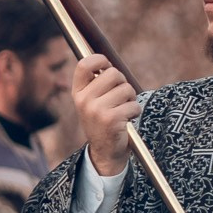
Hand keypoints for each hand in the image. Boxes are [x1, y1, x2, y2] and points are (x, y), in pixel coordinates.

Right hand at [73, 54, 140, 176]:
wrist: (105, 152)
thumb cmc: (103, 121)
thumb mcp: (92, 102)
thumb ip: (96, 83)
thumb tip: (107, 62)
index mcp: (77, 93)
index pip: (84, 65)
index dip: (99, 60)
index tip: (107, 66)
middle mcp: (84, 100)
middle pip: (113, 73)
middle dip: (123, 83)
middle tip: (120, 96)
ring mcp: (96, 110)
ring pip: (126, 89)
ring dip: (131, 99)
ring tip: (123, 110)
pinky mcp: (111, 119)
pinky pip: (133, 105)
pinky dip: (134, 112)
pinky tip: (126, 120)